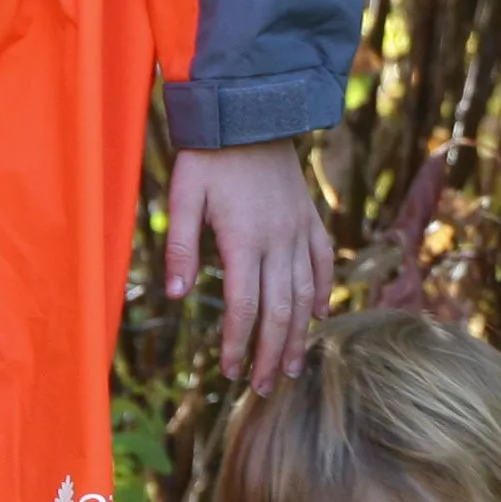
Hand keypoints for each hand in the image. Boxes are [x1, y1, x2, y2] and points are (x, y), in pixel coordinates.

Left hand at [168, 140, 328, 390]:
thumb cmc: (209, 157)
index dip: (238, 343)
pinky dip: (321, 293)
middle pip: (279, 310)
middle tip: (262, 387)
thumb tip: (179, 297)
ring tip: (291, 367)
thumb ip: (182, 247)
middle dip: (270, 353)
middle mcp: (279, 240)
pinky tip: (317, 317)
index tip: (229, 371)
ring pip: (305, 294)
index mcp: (245, 240)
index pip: (244, 306)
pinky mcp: (309, 219)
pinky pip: (321, 263)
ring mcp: (299, 231)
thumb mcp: (184, 196)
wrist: (250, 114)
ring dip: (298, 335)